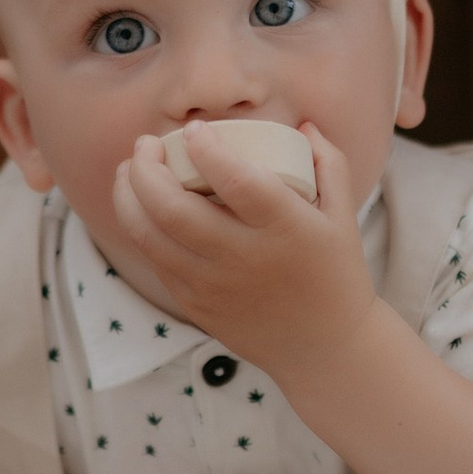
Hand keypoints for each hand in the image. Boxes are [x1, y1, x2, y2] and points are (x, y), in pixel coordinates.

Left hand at [100, 121, 378, 394]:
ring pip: (149, 236)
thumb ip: (329, 162)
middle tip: (144, 144)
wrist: (325, 348)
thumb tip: (302, 124)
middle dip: (146, 168)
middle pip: (173, 208)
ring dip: (128, 196)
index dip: (207, 149)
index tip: (194, 129)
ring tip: (128, 169)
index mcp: (285, 228)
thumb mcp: (344, 216)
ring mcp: (214, 285)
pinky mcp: (196, 305)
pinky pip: (156, 260)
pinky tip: (139, 205)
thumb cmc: (336, 274)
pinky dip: (139, 228)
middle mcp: (244, 258)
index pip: (236, 180)